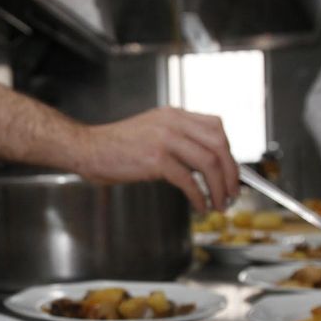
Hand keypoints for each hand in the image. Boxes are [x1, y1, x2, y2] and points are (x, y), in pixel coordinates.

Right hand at [74, 108, 239, 210]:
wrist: (87, 148)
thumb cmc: (116, 146)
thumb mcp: (152, 132)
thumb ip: (178, 141)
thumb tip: (204, 165)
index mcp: (174, 115)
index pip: (216, 127)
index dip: (229, 152)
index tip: (231, 172)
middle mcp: (173, 123)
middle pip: (219, 144)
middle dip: (231, 172)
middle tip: (233, 192)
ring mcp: (165, 140)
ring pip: (209, 162)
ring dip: (220, 188)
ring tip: (220, 204)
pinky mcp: (156, 159)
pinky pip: (189, 180)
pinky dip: (200, 197)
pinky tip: (200, 206)